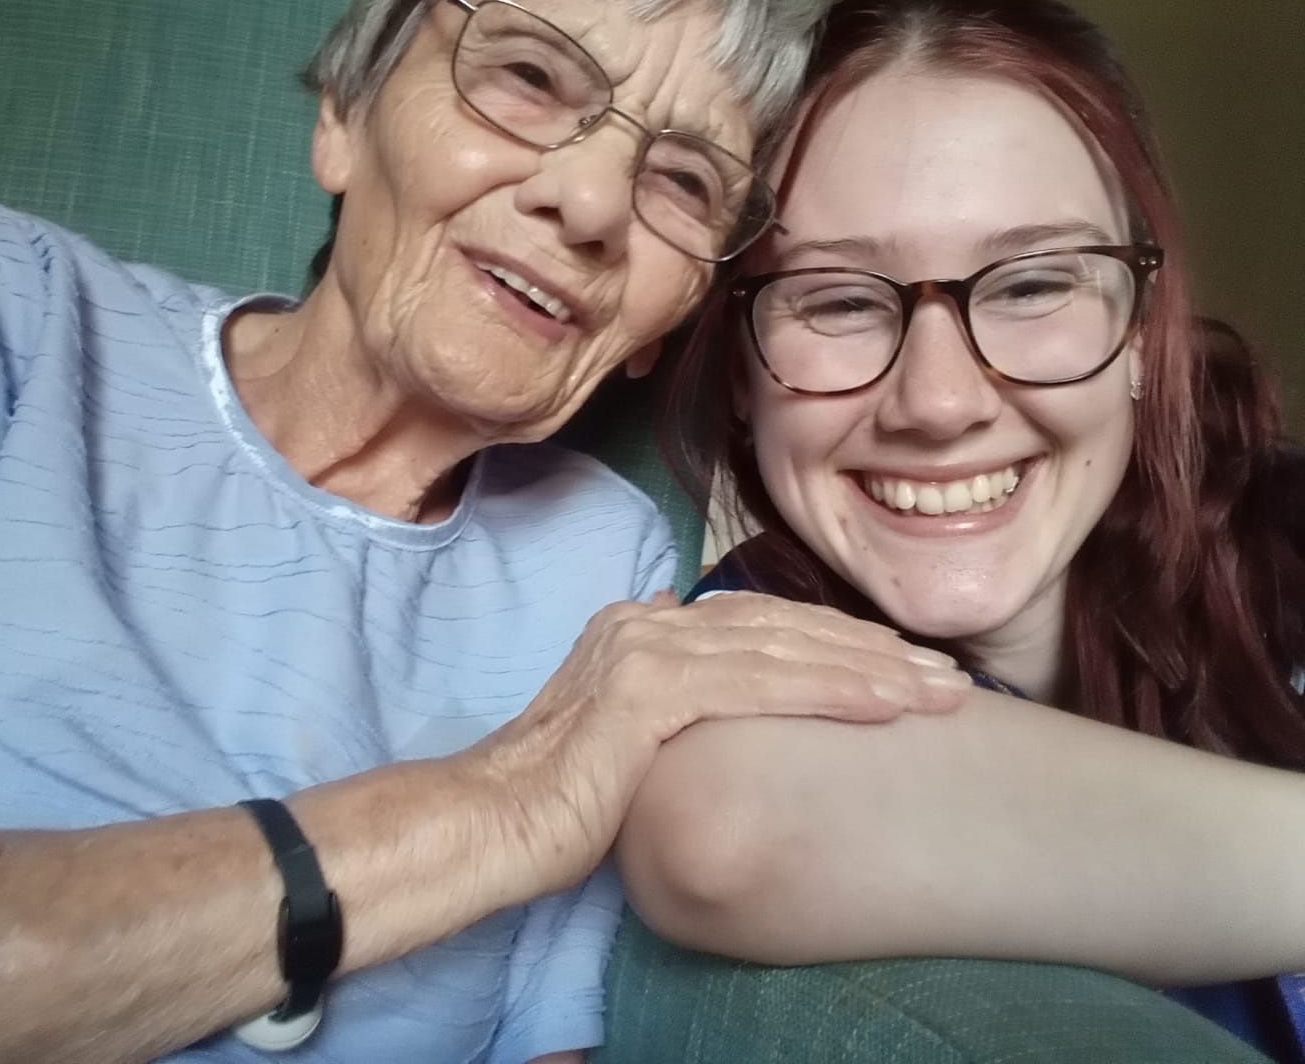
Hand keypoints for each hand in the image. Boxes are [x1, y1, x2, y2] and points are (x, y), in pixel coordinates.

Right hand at [465, 590, 968, 895]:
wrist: (495, 823)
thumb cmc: (563, 799)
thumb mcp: (625, 734)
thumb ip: (670, 696)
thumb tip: (714, 681)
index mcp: (641, 626)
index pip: (763, 623)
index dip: (841, 643)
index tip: (905, 668)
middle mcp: (646, 622)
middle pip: (785, 627)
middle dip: (874, 652)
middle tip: (949, 678)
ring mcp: (646, 648)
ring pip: (785, 649)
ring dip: (873, 669)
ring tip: (941, 692)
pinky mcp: (648, 688)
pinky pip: (762, 684)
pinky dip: (833, 691)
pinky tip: (889, 705)